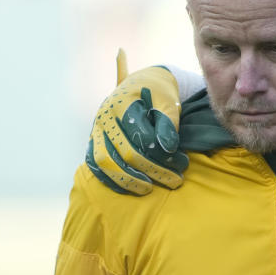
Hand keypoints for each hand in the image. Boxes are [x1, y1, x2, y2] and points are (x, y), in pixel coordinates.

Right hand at [86, 64, 187, 194]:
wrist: (141, 84)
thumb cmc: (158, 93)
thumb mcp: (168, 100)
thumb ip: (168, 121)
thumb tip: (167, 147)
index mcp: (121, 102)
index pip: (139, 133)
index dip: (160, 149)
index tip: (181, 158)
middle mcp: (104, 117)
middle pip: (123, 151)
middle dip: (152, 169)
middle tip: (176, 180)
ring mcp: (96, 130)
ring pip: (105, 162)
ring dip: (129, 180)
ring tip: (151, 189)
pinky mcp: (94, 142)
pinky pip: (95, 165)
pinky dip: (111, 180)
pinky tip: (131, 189)